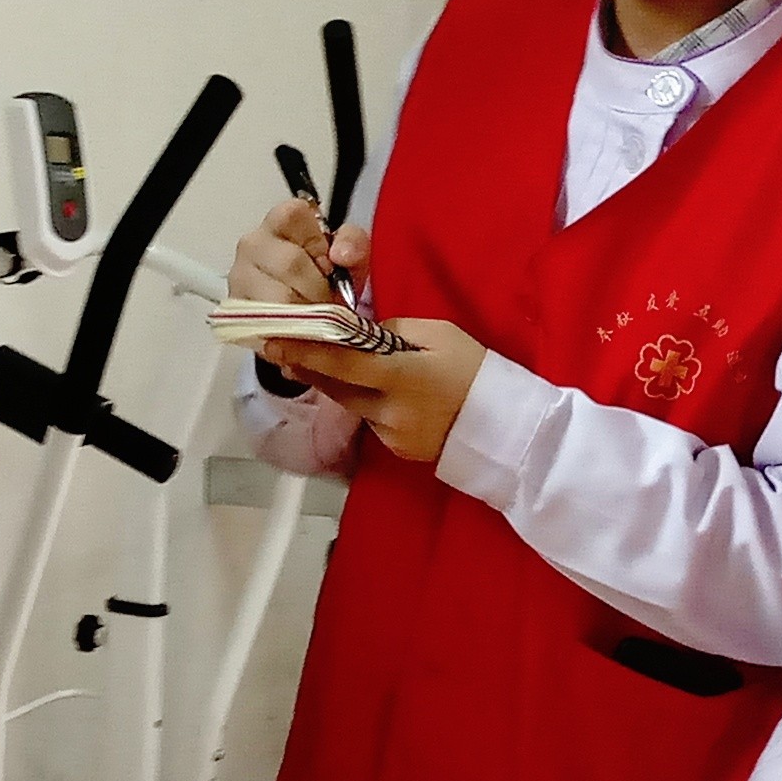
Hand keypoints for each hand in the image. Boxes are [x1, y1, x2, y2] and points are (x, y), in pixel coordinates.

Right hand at [231, 201, 375, 391]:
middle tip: (330, 300)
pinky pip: (266, 328)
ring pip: (276, 300)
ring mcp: (239, 280)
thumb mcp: (350, 255)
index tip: (330, 265)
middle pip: (289, 264)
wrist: (312, 310)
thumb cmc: (327, 277)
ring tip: (316, 316)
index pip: (291, 216)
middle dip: (318, 288)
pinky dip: (290, 335)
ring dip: (305, 315)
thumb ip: (353, 244)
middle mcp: (252, 246)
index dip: (317, 244)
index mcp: (279, 222)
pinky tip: (301, 331)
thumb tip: (341, 254)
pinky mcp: (236, 315)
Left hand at [268, 317, 485, 463]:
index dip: (306, 352)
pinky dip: (364, 403)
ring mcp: (391, 434)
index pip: (342, 362)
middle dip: (307, 367)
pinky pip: (369, 421)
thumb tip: (361, 332)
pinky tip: (372, 392)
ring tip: (312, 363)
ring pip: (350, 405)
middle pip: (336, 386)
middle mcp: (389, 409)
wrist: (506, 426)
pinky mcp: (396, 450)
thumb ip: (394, 331)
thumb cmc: (475, 370)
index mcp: (401, 374)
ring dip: (333, 384)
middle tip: (280, 348)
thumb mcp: (440, 335)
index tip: (275, 340)